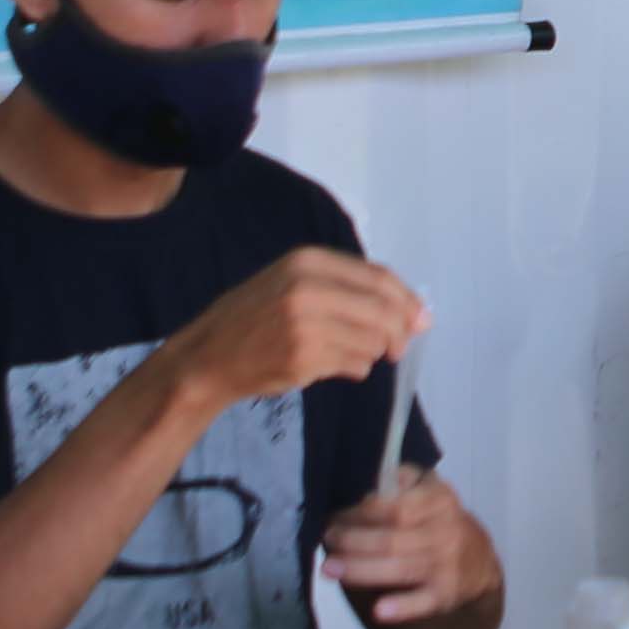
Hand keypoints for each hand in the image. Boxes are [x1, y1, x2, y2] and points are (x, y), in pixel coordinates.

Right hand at [158, 251, 428, 415]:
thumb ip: (351, 289)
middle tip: (398, 348)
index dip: (407, 301)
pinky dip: (354, 368)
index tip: (420, 319)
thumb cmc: (255, 318)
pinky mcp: (303, 359)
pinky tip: (329, 365)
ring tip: (345, 353)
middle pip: (384, 311)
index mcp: (307, 261)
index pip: (380, 278)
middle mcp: (307, 288)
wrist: (208, 357)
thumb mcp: (293, 283)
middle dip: (400, 332)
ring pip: (373, 340)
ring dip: (371, 353)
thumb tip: (419, 313)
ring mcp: (305, 324)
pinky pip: (355, 364)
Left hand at [320, 467, 501, 627]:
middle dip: (354, 541)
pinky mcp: (445, 594)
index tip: (336, 517)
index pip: (395, 506)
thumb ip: (402, 480)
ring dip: (361, 570)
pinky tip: (380, 610)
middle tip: (328, 542)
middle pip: (393, 539)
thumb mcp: (429, 488)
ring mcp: (446, 565)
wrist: (479, 561)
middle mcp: (445, 531)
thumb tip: (370, 485)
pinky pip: (423, 602)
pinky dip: (402, 607)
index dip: (362, 513)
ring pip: (400, 569)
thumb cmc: (440, 520)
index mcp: (439, 500)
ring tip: (330, 569)